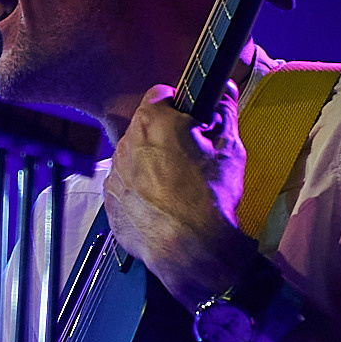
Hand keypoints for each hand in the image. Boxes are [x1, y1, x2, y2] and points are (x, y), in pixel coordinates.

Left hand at [104, 81, 253, 304]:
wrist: (192, 248)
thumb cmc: (209, 199)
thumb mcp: (229, 149)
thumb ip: (225, 112)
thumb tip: (224, 93)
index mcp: (154, 122)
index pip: (161, 94)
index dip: (179, 104)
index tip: (190, 118)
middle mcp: (127, 143)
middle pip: (145, 127)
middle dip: (166, 136)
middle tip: (190, 156)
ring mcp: (115, 174)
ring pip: (134, 157)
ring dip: (150, 164)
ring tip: (177, 185)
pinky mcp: (111, 202)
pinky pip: (125, 186)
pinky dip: (140, 191)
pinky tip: (162, 204)